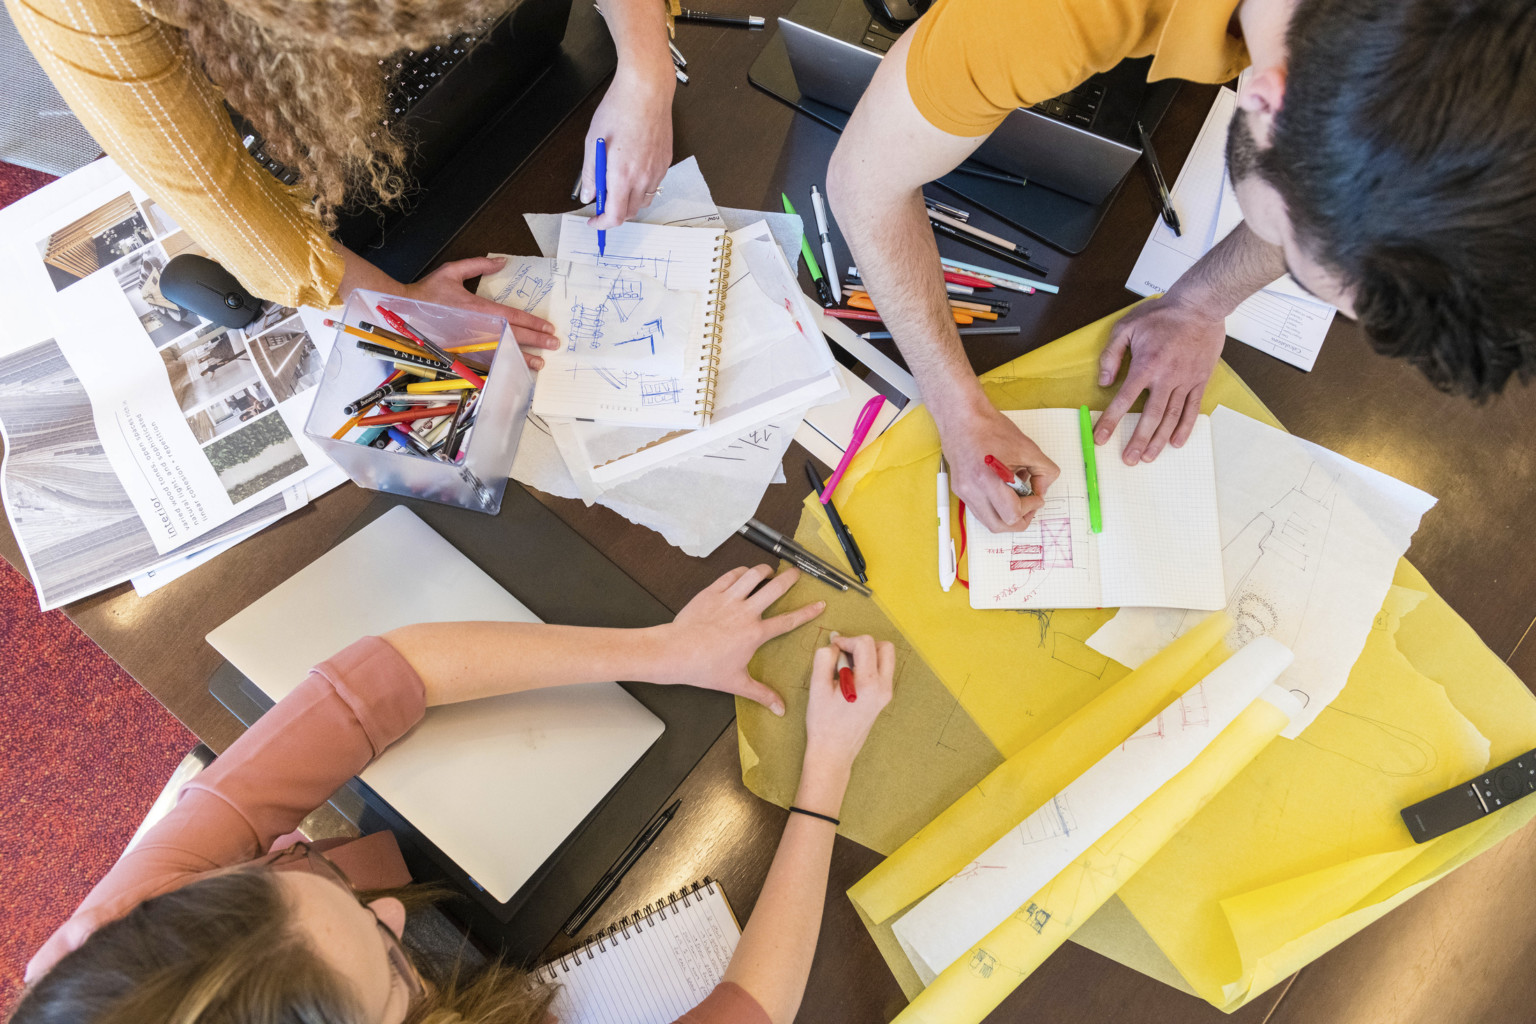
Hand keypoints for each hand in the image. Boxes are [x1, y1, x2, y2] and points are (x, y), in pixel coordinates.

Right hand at [404, 257, 558, 369]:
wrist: (403, 311)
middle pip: (515, 336)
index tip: (549, 328)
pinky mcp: (462, 354)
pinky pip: (487, 362)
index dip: (534, 323)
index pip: (514, 316)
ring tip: (541, 363)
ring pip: (504, 353)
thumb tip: (502, 261)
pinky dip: (503, 366)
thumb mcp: (452, 271)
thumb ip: (479, 265)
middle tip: (554, 345)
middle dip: (537, 341)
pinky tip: (514, 370)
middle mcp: (478, 328)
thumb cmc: (427, 292)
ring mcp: (470, 344)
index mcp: (478, 308)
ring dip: (523, 359)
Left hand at [580, 66, 674, 227]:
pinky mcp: (666, 162)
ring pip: (644, 200)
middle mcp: (643, 177)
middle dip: (614, 213)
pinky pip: (653, 184)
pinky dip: (641, 187)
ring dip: (629, 201)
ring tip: (617, 185)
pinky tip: (632, 170)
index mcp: (622, 175)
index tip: (594, 220)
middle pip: (630, 212)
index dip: (602, 224)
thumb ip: (590, 174)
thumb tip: (589, 195)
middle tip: (602, 201)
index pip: (615, 216)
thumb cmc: (619, 110)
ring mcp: (657, 170)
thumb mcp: (593, 142)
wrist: (647, 91)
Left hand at [656, 565, 825, 714]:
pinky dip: (741, 571)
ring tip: (769, 570)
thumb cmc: (704, 668)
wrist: (675, 652)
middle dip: (790, 578)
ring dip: (764, 570)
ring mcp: (729, 599)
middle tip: (796, 573)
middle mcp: (746, 613)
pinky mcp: (712, 592)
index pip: (788, 620)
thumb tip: (780, 709)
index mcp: (755, 634)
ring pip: (753, 575)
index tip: (819, 603)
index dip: (807, 611)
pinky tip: (744, 573)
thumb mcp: (736, 683)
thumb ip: (762, 694)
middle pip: (775, 588)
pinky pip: (731, 575)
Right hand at [804, 633, 893, 775]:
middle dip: (862, 645)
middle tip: (843, 655)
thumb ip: (824, 658)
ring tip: (845, 667)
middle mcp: (883, 687)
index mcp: (869, 683)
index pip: (865, 644)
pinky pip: (881, 671)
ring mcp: (886, 694)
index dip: (846, 640)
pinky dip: (868, 666)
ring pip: (885, 658)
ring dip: (867, 654)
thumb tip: (834, 644)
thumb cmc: (823, 722)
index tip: (833, 647)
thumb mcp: (817, 687)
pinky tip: (850, 678)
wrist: (833, 752)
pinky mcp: (883, 698)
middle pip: (884, 647)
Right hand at [936, 403, 1060, 532]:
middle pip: (998, 526)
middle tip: (1030, 506)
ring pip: (988, 521)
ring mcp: (963, 492)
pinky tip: (1003, 488)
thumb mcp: (1027, 447)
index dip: (1030, 508)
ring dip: (1006, 515)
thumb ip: (1044, 472)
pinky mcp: (959, 490)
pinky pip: (980, 510)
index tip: (1037, 495)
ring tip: (1016, 495)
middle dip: (1019, 520)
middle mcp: (971, 490)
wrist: (961, 417)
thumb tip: (1042, 490)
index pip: (1012, 513)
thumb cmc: (991, 428)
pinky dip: (995, 506)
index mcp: (987, 479)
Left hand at [1095, 294, 1225, 464]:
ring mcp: (1185, 381)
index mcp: (1146, 365)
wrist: (1199, 306)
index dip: (1111, 421)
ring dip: (1159, 439)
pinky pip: (1192, 409)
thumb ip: (1111, 354)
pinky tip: (1176, 442)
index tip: (1101, 438)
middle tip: (1129, 459)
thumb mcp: (1126, 327)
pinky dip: (1185, 427)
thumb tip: (1103, 381)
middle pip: (1150, 416)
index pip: (1124, 400)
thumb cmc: (1162, 315)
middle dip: (1138, 440)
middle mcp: (1166, 378)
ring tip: (1149, 457)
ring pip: (1172, 417)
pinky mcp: (1200, 380)